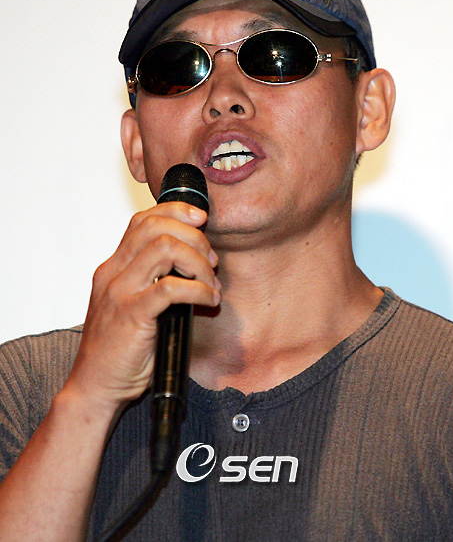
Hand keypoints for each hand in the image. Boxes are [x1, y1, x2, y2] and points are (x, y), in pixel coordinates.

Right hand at [65, 202, 219, 413]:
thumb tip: (194, 263)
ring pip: (165, 248)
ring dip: (198, 261)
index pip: (142, 220)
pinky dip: (198, 289)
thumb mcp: (132, 304)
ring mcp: (120, 292)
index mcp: (113, 268)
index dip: (175, 212)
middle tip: (211, 260)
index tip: (201, 218)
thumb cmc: (119, 350)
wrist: (95, 387)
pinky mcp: (132, 315)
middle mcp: (113, 273)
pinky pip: (171, 288)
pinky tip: (209, 300)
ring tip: (210, 282)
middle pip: (155, 227)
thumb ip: (153, 281)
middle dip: (193, 236)